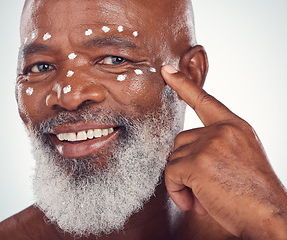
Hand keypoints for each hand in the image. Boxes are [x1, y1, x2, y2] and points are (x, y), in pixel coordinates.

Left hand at [162, 65, 286, 239]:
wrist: (270, 217)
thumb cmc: (254, 195)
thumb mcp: (240, 159)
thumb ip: (216, 146)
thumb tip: (184, 152)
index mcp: (236, 127)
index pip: (204, 100)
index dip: (183, 85)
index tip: (166, 71)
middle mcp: (223, 130)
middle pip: (181, 140)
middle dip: (185, 165)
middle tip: (203, 188)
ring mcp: (209, 144)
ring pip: (174, 159)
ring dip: (182, 181)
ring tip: (203, 198)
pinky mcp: (197, 162)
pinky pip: (170, 174)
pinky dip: (176, 191)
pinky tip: (194, 204)